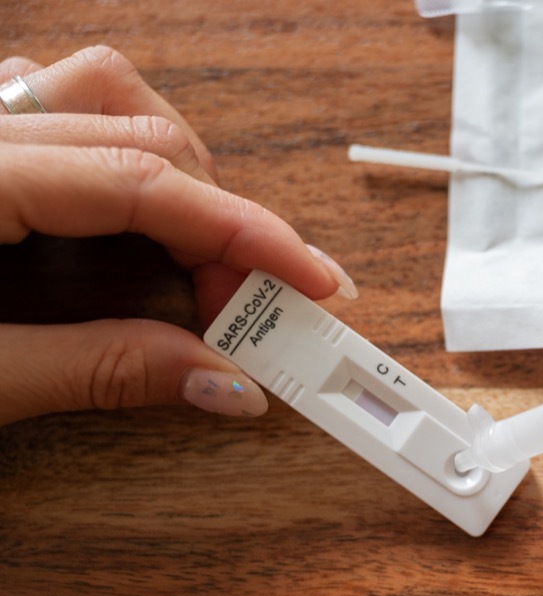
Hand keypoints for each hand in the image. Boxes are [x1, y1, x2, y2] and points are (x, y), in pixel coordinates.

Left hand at [0, 46, 356, 425]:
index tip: (312, 284)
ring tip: (208, 248)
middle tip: (257, 311)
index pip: (147, 182)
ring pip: (106, 95)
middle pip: (146, 134)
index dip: (246, 234)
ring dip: (180, 165)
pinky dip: (123, 147)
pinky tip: (135, 207)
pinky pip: (61, 105)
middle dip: (226, 221)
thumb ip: (97, 372)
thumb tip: (224, 383)